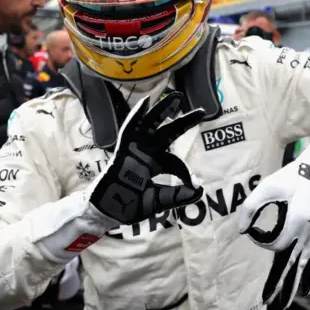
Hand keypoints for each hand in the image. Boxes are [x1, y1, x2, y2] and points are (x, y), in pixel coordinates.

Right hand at [88, 92, 204, 224]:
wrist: (109, 212)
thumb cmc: (130, 206)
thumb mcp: (159, 201)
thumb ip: (178, 196)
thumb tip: (200, 190)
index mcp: (155, 165)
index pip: (174, 161)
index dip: (185, 172)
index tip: (192, 185)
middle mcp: (147, 153)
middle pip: (167, 133)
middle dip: (183, 122)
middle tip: (200, 111)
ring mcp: (135, 150)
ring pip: (151, 125)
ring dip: (163, 110)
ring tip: (177, 97)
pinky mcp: (122, 150)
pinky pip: (129, 130)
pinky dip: (136, 116)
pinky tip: (145, 102)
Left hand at [238, 161, 309, 308]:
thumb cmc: (288, 179)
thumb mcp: (267, 187)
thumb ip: (251, 207)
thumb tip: (241, 229)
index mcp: (298, 219)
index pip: (277, 243)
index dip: (262, 242)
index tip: (252, 233)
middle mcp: (308, 231)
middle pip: (292, 261)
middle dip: (281, 282)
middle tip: (269, 301)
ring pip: (302, 264)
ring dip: (294, 283)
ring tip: (285, 302)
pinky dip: (306, 274)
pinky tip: (304, 289)